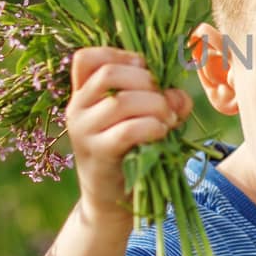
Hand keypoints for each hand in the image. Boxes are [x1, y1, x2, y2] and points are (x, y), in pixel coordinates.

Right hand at [66, 47, 191, 225]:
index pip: (87, 58)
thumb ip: (165, 99)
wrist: (111, 200)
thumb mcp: (146, 117)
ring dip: (155, 106)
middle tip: (164, 103)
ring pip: (121, 101)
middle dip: (147, 82)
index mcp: (83, 93)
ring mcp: (83, 131)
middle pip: (109, 74)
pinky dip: (152, 127)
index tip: (145, 71)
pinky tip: (161, 133)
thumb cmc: (131, 152)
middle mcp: (77, 108)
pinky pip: (128, 130)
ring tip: (167, 121)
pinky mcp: (98, 153)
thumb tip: (178, 96)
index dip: (120, 55)